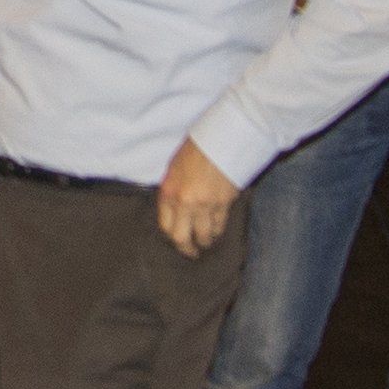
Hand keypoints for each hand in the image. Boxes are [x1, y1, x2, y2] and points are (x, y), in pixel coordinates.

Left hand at [156, 138, 238, 257]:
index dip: (171, 236)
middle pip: (181, 237)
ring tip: (207, 242)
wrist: (223, 136)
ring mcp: (204, 204)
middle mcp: (184, 201)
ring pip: (203, 235)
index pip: (165, 225)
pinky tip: (218, 231)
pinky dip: (218, 230)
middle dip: (187, 249)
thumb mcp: (176, 166)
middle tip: (192, 252)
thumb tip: (176, 206)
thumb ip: (174, 188)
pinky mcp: (224, 203)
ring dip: (205, 241)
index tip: (177, 238)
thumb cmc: (198, 147)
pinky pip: (219, 225)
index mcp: (168, 190)